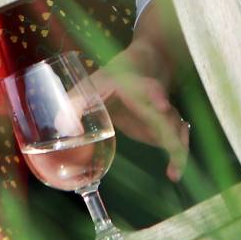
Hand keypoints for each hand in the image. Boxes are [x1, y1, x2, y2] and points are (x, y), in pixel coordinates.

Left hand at [88, 45, 189, 181]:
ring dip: (178, 149)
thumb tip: (62, 127)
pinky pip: (176, 141)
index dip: (156, 95)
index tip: (162, 106)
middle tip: (173, 146)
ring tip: (174, 170)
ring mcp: (162, 112)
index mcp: (136, 84)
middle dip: (172, 129)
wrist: (141, 66)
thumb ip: (76, 103)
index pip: (149, 87)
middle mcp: (154, 98)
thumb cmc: (114, 76)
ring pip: (176, 128)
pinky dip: (178, 157)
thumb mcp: (93, 83)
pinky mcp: (164, 126)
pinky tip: (174, 173)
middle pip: (168, 113)